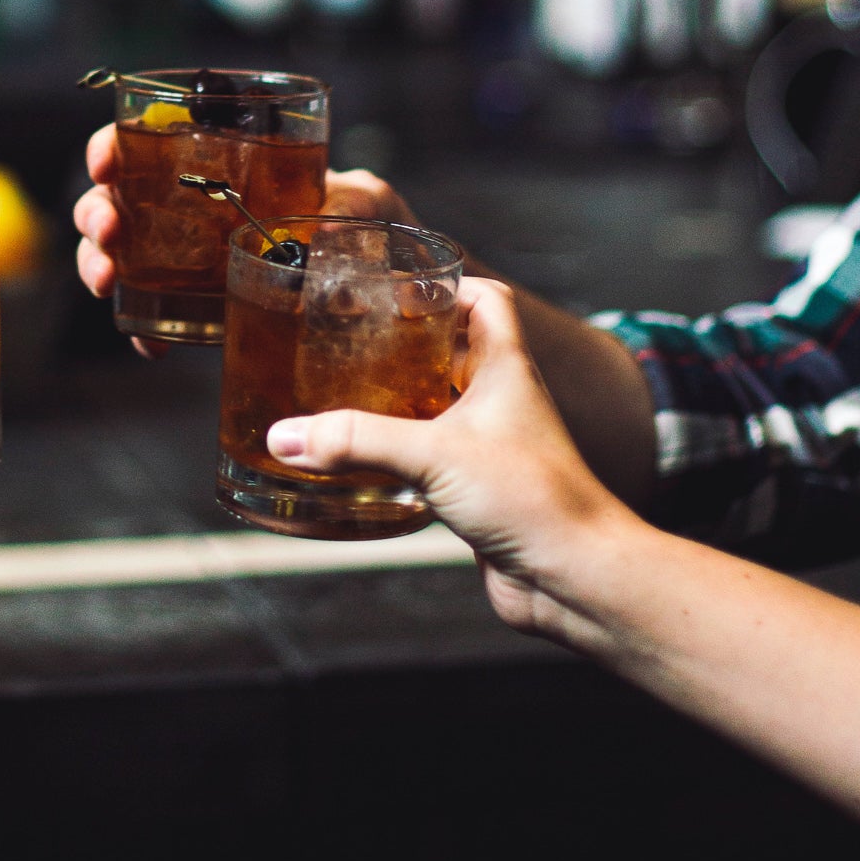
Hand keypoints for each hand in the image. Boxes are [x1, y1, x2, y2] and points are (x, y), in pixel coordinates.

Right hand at [72, 122, 418, 354]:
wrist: (395, 286)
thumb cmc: (376, 224)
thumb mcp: (366, 198)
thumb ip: (349, 200)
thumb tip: (316, 230)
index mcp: (223, 163)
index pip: (148, 143)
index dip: (113, 147)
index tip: (106, 162)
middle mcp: (194, 208)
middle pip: (117, 199)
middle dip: (96, 212)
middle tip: (108, 230)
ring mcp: (191, 260)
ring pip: (119, 254)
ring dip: (98, 263)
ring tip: (107, 280)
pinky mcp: (202, 309)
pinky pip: (155, 317)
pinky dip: (143, 329)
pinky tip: (151, 345)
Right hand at [263, 277, 643, 636]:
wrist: (574, 576)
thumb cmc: (534, 499)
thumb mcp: (434, 455)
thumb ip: (355, 441)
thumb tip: (285, 435)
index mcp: (505, 367)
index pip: (485, 299)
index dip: (445, 284)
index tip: (394, 285)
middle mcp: (501, 401)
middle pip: (451, 352)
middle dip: (403, 344)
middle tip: (349, 341)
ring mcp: (491, 446)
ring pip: (439, 408)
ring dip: (396, 402)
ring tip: (341, 397)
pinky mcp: (477, 490)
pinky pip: (431, 459)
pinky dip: (397, 456)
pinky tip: (358, 465)